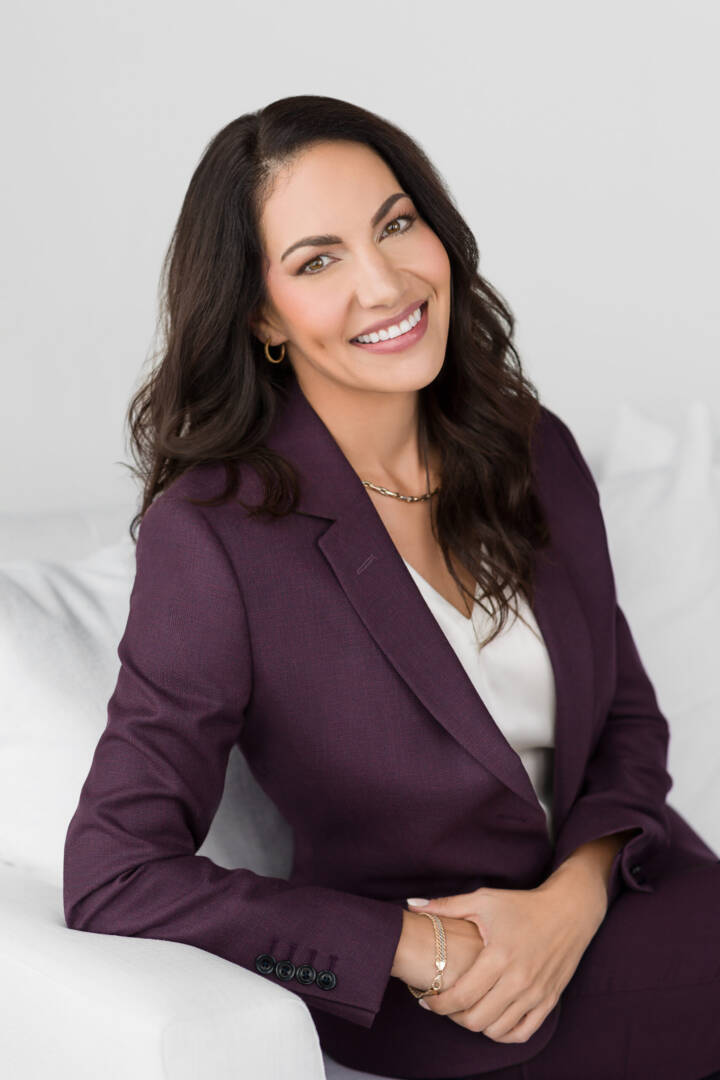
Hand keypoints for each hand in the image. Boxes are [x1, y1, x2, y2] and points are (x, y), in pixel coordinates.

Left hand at [410, 877, 605, 1043]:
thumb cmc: (522, 904)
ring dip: (476, 1025)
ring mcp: (536, 993)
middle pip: (476, 1020)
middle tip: (444, 1004)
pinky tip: (491, 1018)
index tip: (426, 998)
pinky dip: (503, 1033)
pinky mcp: (549, 1000)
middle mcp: (518, 980)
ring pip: (497, 1030)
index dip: (437, 1003)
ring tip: (466, 1009)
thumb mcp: (483, 900)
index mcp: (498, 956)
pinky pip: (522, 1033)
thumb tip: (411, 903)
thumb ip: (446, 905)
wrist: (568, 911)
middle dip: (453, 1017)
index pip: (461, 996)